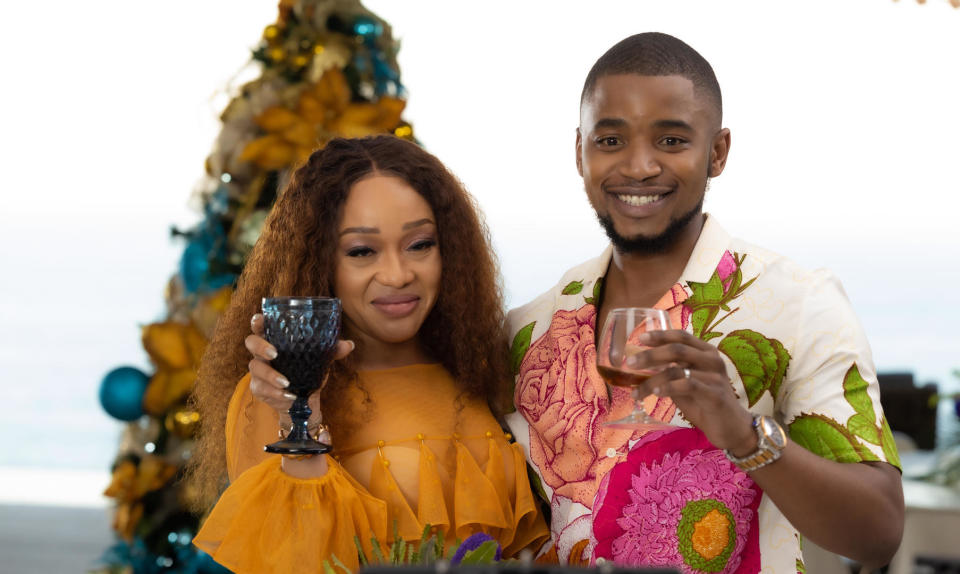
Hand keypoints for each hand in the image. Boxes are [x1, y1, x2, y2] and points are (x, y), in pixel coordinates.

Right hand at [246, 313, 354, 420]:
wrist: (304, 400)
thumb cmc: (308, 372)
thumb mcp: (321, 360)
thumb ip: (332, 351)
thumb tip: (349, 344)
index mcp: (275, 340)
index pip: (261, 326)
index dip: (258, 321)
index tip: (260, 319)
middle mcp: (263, 353)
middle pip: (251, 342)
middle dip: (260, 346)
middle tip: (275, 353)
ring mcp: (258, 371)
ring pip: (255, 368)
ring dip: (270, 375)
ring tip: (286, 382)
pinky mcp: (259, 388)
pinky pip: (262, 388)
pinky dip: (275, 392)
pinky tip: (288, 394)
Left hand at [627, 329, 754, 452]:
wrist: (732, 428)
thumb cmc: (705, 403)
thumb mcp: (685, 383)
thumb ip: (670, 371)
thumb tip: (641, 365)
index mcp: (706, 352)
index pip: (681, 336)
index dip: (660, 335)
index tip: (640, 338)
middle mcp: (712, 360)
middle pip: (677, 349)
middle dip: (650, 355)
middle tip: (629, 363)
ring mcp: (715, 376)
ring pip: (677, 370)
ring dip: (652, 381)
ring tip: (636, 392)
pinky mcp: (715, 394)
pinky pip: (687, 385)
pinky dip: (668, 387)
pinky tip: (656, 393)